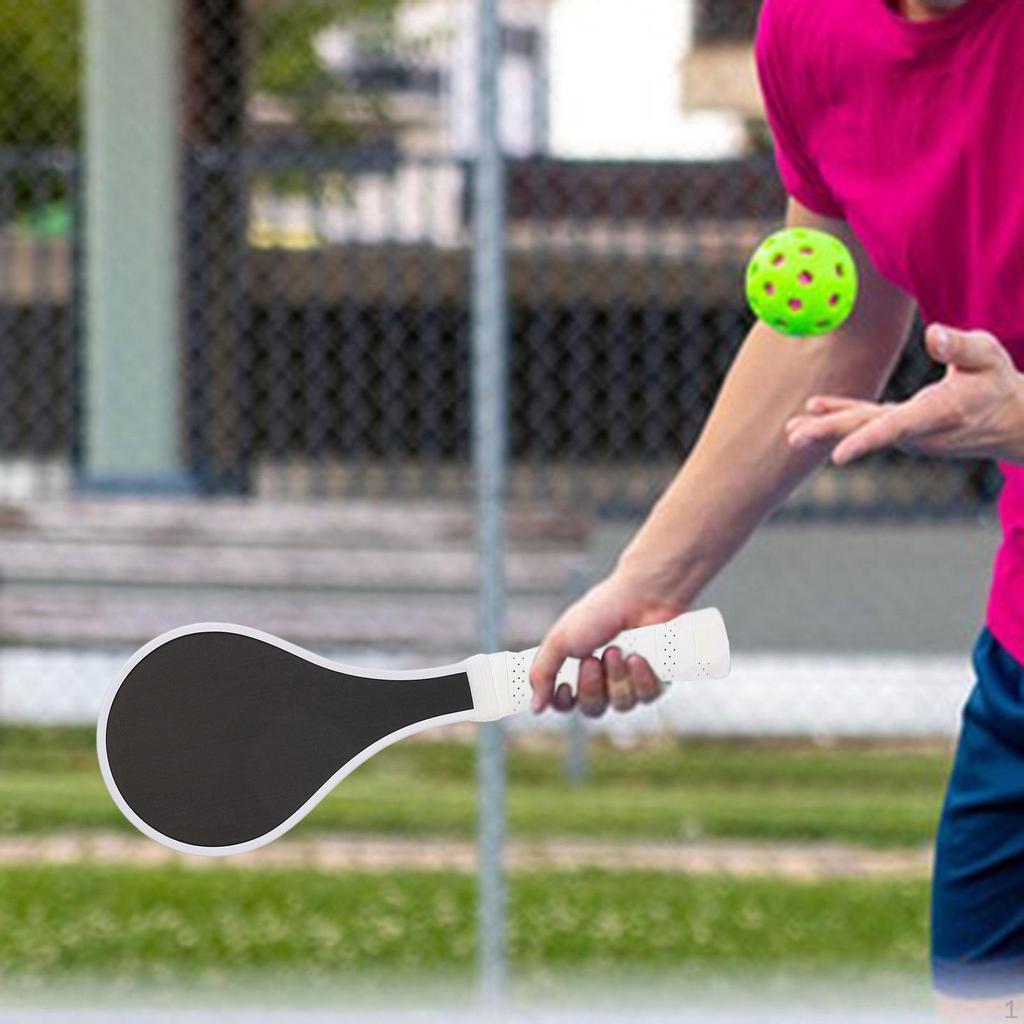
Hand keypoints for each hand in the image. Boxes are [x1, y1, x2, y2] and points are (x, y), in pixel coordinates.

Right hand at [529, 567, 683, 716]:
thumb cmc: (602, 611)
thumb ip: (542, 674)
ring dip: (616, 678)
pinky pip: (647, 697)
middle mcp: (607, 677)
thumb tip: (534, 708)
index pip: (569, 704)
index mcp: (582, 666)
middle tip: (592, 661)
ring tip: (617, 651)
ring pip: (621, 704)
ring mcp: (634, 680)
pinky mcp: (660, 679)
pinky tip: (638, 657)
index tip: (564, 688)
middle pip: (594, 709)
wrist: (644, 596)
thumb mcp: (560, 639)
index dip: (564, 703)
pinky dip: (640, 678)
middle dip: (592, 687)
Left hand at [785, 326, 1023, 464]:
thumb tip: (933, 333)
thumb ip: (960, 346)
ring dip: (825, 429)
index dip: (867, 440)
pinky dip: (840, 417)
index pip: (897, 427)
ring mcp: (908, 432)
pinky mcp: (902, 427)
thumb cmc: (998, 383)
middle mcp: (918, 430)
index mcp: (939, 413)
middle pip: (867, 430)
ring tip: (791, 433)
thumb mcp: (988, 356)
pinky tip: (813, 411)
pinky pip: (867, 423)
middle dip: (828, 433)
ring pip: (862, 429)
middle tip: (792, 438)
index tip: (838, 455)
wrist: (1010, 422)